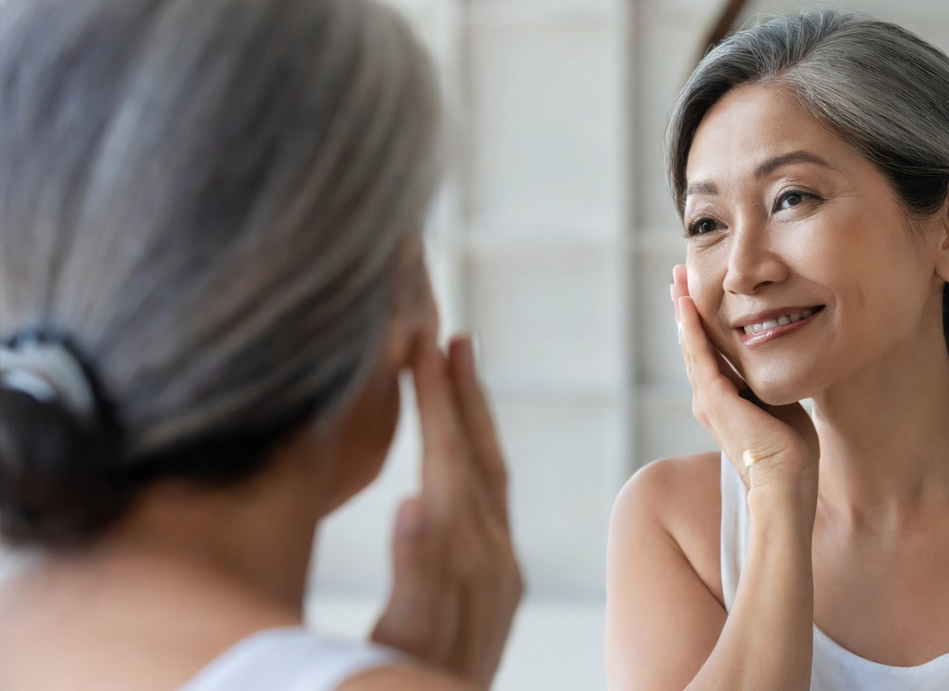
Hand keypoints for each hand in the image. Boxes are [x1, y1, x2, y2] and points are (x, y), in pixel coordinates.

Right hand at [371, 335, 522, 689]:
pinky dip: (476, 457)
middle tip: (451, 336)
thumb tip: (414, 502)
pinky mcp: (500, 578)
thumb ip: (416, 576)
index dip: (436, 401)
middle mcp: (495, 555)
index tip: (421, 343)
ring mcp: (502, 566)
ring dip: (475, 418)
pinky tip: (461, 450)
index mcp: (467, 558)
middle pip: (480, 456)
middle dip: (464, 393)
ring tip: (460, 372)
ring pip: (491, 473)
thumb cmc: (409, 686)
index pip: (451, 460)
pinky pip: (491, 499)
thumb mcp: (402, 640)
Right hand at [671, 265, 818, 510]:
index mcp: (723, 401)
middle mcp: (707, 397)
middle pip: (692, 343)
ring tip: (677, 281)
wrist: (785, 482)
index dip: (701, 323)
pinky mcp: (714, 398)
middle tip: (677, 277)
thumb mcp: (780, 405)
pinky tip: (686, 305)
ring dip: (683, 310)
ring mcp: (707, 398)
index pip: (708, 353)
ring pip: (691, 344)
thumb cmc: (791, 453)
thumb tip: (781, 362)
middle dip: (685, 308)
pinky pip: (699, 355)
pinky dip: (691, 328)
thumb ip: (770, 383)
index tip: (696, 296)